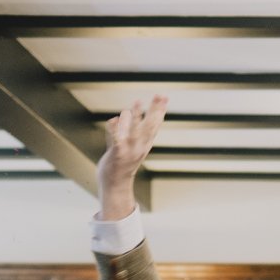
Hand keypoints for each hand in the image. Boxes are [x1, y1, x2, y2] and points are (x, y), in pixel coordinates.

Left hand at [96, 96, 167, 220]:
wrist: (115, 185)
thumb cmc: (119, 164)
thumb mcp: (124, 146)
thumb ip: (121, 131)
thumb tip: (118, 116)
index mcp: (144, 144)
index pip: (154, 125)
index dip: (159, 110)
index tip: (164, 97)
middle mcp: (139, 147)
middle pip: (149, 126)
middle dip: (154, 110)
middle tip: (159, 95)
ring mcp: (129, 151)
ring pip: (134, 131)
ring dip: (136, 117)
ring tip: (137, 102)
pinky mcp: (117, 155)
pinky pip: (117, 140)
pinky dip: (115, 130)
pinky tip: (114, 119)